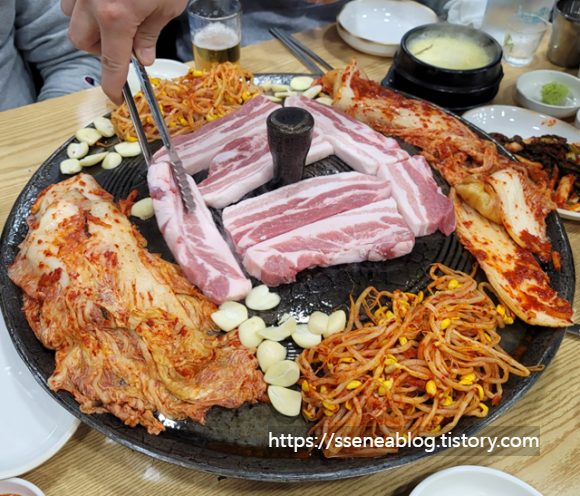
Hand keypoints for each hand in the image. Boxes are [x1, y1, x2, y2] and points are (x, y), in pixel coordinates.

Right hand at [62, 0, 187, 103]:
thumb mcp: (168, 5)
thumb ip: (151, 34)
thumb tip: (142, 57)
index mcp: (116, 16)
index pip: (111, 63)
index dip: (113, 85)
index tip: (116, 98)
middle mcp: (90, 1)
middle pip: (81, 41)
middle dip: (100, 49)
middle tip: (123, 43)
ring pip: (71, 16)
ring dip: (90, 24)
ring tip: (115, 16)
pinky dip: (85, 3)